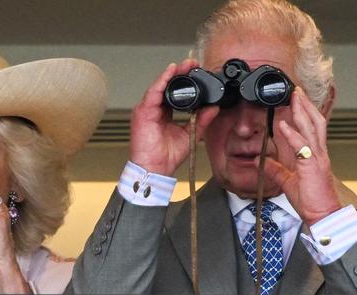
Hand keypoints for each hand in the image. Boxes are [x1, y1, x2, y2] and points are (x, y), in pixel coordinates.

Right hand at [130, 59, 219, 175]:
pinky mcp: (143, 112)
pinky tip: (170, 72)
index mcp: (164, 114)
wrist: (155, 169)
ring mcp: (147, 109)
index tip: (198, 72)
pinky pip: (153, 92)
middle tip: (193, 63)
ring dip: (172, 74)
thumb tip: (214, 108)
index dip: (185, 81)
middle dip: (179, 73)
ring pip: (160, 85)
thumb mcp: (189, 134)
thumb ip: (201, 120)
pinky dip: (162, 80)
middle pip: (167, 86)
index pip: (174, 92)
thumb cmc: (166, 157)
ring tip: (184, 64)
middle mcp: (154, 109)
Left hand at [264, 88, 341, 225]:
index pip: (311, 128)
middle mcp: (319, 153)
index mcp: (314, 156)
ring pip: (311, 129)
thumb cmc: (310, 201)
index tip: (296, 101)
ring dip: (301, 112)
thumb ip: (275, 170)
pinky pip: (302, 147)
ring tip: (294, 98)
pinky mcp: (313, 167)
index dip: (304, 113)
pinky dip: (293, 134)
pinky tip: (284, 125)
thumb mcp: (287, 182)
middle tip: (296, 90)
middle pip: (314, 122)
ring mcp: (318, 158)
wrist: (322, 215)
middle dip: (305, 105)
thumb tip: (258, 161)